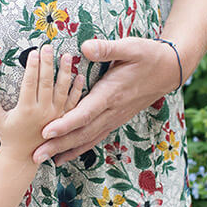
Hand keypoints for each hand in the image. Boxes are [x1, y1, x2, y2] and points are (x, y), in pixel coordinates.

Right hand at [0, 44, 82, 163]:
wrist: (24, 157)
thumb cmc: (9, 137)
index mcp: (26, 109)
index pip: (30, 82)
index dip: (32, 66)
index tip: (34, 52)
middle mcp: (43, 111)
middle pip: (47, 82)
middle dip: (48, 62)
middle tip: (49, 46)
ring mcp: (56, 115)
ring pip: (62, 89)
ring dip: (65, 71)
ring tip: (67, 56)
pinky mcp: (64, 120)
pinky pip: (73, 102)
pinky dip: (77, 89)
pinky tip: (79, 76)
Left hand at [32, 37, 181, 164]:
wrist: (169, 70)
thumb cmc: (148, 55)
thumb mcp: (130, 46)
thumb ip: (107, 48)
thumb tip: (85, 47)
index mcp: (111, 93)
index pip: (85, 113)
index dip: (65, 124)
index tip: (46, 132)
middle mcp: (111, 110)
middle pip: (81, 132)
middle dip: (58, 145)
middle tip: (36, 155)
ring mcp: (114, 118)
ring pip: (87, 139)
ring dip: (65, 151)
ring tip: (44, 160)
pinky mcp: (114, 120)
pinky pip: (94, 138)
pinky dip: (78, 149)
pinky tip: (64, 156)